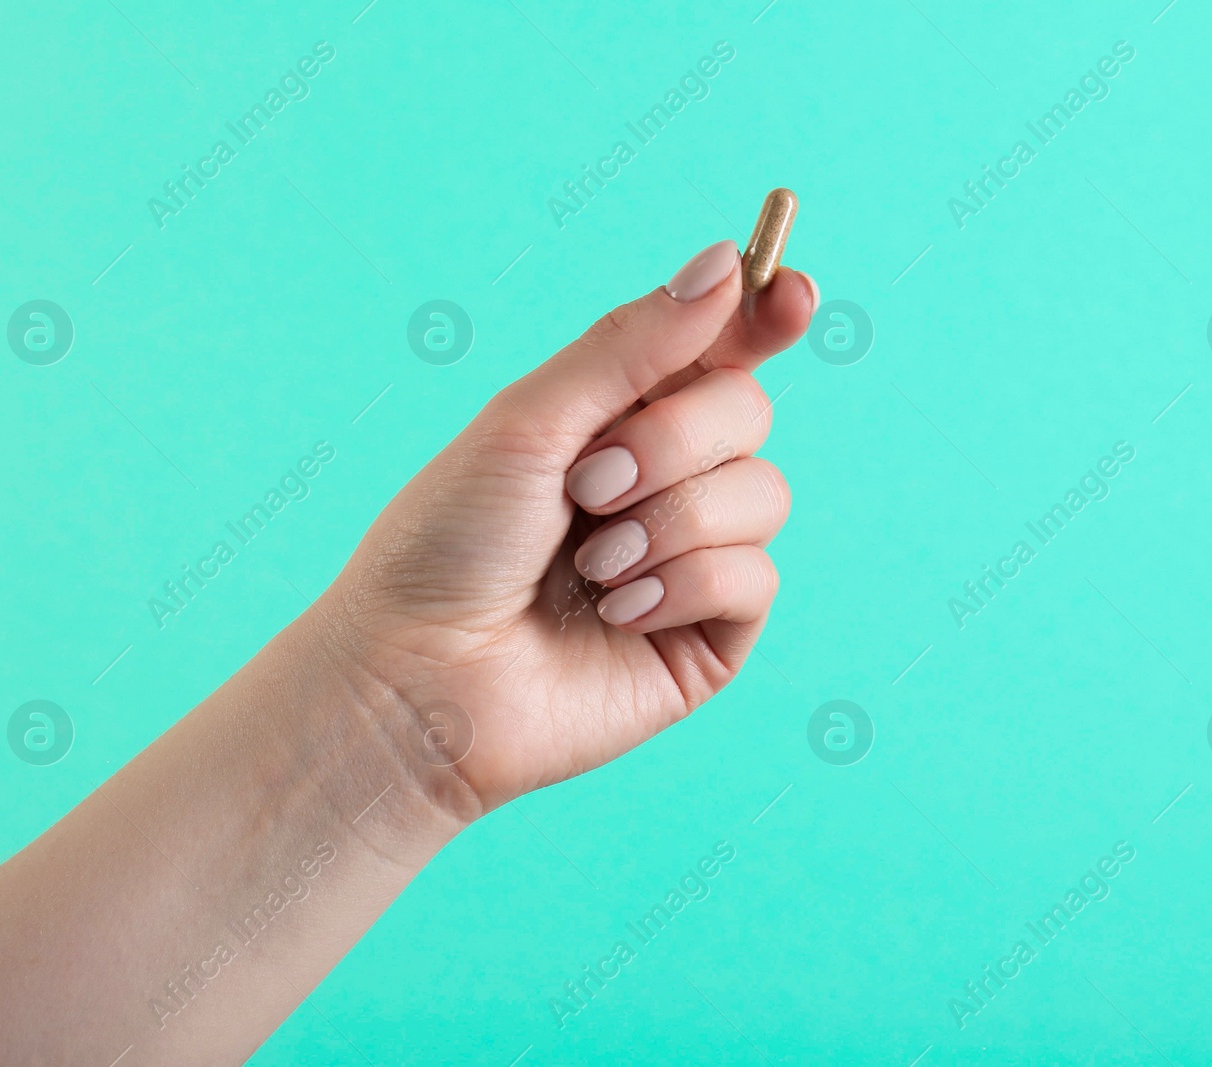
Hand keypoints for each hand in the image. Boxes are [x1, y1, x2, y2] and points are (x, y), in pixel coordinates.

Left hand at [325, 240, 817, 812]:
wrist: (419, 678)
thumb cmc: (448, 544)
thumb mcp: (530, 421)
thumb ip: (633, 345)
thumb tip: (725, 261)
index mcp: (617, 415)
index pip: (716, 347)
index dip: (761, 313)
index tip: (792, 294)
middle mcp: (664, 479)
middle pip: (748, 411)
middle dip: (672, 442)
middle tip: (587, 486)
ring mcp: (692, 557)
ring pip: (763, 495)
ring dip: (670, 522)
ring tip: (591, 566)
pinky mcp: (710, 634)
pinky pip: (756, 578)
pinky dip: (685, 584)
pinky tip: (617, 613)